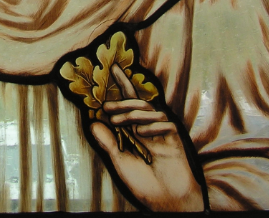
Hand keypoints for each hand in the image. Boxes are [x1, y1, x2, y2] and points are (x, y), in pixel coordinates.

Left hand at [90, 65, 203, 211]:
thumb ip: (108, 143)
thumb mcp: (120, 162)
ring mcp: (163, 131)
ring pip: (149, 110)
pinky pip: (165, 123)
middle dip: (122, 101)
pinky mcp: (175, 139)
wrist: (166, 201)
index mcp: (136, 129)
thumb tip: (93, 123)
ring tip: (118, 121)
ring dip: (132, 112)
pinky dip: (152, 126)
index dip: (123, 84)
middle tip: (107, 106)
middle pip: (138, 102)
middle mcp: (149, 126)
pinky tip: (143, 135)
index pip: (129, 102)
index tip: (113, 68)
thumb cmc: (144, 184)